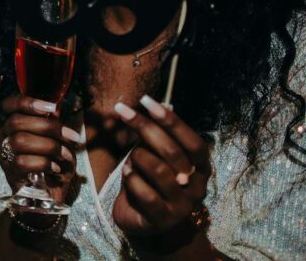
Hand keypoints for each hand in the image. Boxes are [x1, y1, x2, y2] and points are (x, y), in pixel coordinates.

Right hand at [0, 94, 80, 203]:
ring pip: (20, 140)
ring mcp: (5, 156)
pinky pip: (23, 162)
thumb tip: (55, 109)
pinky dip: (45, 163)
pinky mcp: (10, 174)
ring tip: (64, 155)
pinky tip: (55, 169)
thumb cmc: (54, 166)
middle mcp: (4, 138)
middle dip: (47, 126)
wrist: (50, 199)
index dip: (27, 102)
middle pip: (16, 121)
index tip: (51, 107)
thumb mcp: (60, 143)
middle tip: (70, 136)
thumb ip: (55, 126)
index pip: (9, 105)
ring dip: (49, 146)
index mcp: (14, 126)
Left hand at [112, 96, 209, 238]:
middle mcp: (196, 186)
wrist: (148, 223)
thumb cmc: (152, 182)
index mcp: (201, 168)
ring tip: (130, 161)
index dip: (171, 120)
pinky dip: (131, 179)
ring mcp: (182, 205)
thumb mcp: (157, 157)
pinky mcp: (163, 218)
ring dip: (136, 158)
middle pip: (172, 152)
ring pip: (157, 170)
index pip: (192, 141)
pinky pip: (144, 192)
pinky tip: (128, 175)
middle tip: (122, 111)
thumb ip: (160, 136)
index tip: (147, 100)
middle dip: (144, 128)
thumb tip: (162, 104)